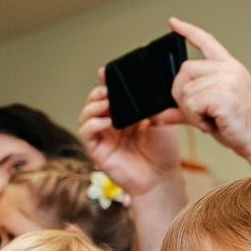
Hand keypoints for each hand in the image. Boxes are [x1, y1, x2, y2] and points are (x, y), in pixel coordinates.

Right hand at [77, 79, 185, 200]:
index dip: (105, 82)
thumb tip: (145, 87)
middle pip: (94, 101)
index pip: (110, 94)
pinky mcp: (97, 151)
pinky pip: (86, 133)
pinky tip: (106, 122)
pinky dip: (93, 124)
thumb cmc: (164, 152)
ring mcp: (103, 137)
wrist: (162, 178)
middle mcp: (111, 124)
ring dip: (93, 106)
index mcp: (125, 114)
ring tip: (107, 103)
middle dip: (98, 92)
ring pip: (86, 115)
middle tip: (108, 90)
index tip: (106, 72)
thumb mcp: (161, 121)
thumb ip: (150, 105)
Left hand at [167, 19, 250, 171]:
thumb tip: (160, 115)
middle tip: (197, 112)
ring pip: (186, 90)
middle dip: (181, 93)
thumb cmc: (241, 127)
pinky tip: (212, 124)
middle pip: (185, 69)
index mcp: (229, 68)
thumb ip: (185, 110)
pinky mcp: (223, 94)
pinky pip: (192, 103)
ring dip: (191, 111)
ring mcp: (228, 80)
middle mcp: (229, 69)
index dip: (188, 31)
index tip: (173, 22)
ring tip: (210, 120)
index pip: (207, 42)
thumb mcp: (209, 113)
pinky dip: (196, 119)